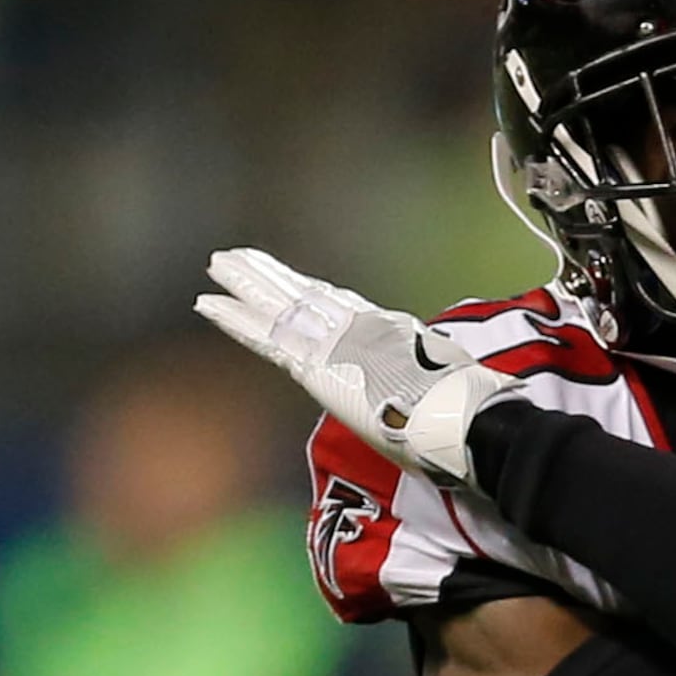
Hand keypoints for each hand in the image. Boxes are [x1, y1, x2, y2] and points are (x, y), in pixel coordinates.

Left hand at [194, 247, 512, 486]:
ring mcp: (336, 341)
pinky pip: (265, 337)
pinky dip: (235, 319)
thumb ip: (431, 380)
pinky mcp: (316, 366)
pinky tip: (208, 304)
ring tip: (217, 264)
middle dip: (272, 275)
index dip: (313, 290)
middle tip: (240, 257)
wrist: (463, 418)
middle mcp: (360, 326)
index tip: (292, 279)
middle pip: (307, 294)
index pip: (342, 304)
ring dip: (245, 284)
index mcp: (391, 330)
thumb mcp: (450, 386)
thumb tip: (443, 393)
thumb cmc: (467, 416)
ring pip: (280, 305)